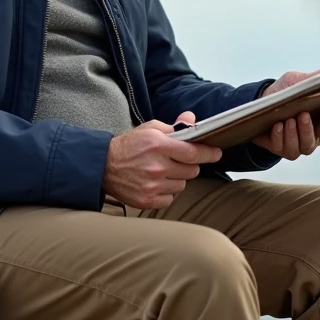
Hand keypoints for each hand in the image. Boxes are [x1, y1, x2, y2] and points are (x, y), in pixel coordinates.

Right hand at [103, 112, 222, 209]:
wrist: (103, 166)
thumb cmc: (129, 145)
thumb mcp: (149, 129)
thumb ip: (174, 126)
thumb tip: (192, 119)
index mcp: (158, 145)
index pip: (193, 152)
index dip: (208, 153)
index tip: (217, 153)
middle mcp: (156, 166)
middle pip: (191, 170)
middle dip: (189, 165)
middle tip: (176, 160)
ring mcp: (152, 185)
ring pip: (182, 185)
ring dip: (177, 179)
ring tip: (161, 171)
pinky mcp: (147, 200)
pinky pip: (171, 197)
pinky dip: (167, 191)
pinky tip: (155, 183)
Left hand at [251, 69, 319, 160]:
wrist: (260, 104)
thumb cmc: (283, 93)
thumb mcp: (295, 81)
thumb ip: (310, 79)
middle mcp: (314, 134)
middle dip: (319, 124)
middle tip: (307, 113)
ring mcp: (299, 144)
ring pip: (305, 145)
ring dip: (299, 132)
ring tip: (291, 120)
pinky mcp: (282, 148)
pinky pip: (284, 147)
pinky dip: (281, 137)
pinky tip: (278, 126)